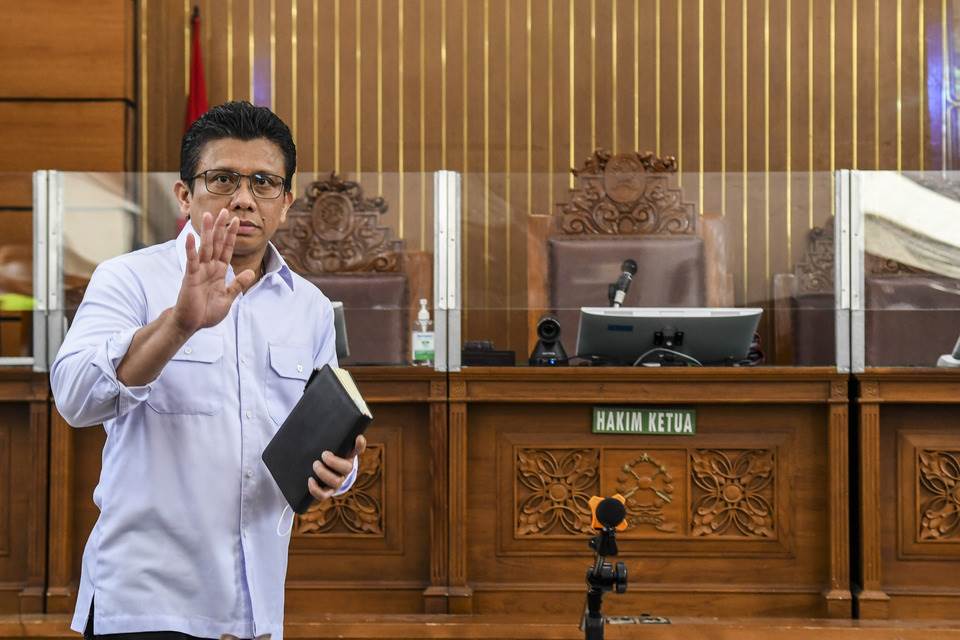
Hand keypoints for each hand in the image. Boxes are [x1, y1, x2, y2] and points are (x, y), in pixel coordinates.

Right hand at [171, 210, 255, 336]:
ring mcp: (199, 270)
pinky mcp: (190, 277)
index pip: (226, 249)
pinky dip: (191, 248)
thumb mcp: (228, 298)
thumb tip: (250, 272)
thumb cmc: (207, 312)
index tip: (236, 220)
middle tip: (224, 210)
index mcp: (219, 271)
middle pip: (216, 243)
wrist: (192, 324)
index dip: (231, 235)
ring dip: (206, 231)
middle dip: (220, 227)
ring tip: (208, 215)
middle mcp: (209, 267)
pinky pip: (191, 260)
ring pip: (204, 247)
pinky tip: (191, 235)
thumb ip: (237, 284)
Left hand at [308, 435, 366, 501]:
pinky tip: (309, 480)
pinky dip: (315, 489)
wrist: (322, 471)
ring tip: (315, 464)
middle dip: (334, 462)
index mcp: (348, 455)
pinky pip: (323, 495)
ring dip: (324, 473)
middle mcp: (346, 470)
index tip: (358, 437)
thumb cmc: (327, 454)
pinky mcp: (328, 492)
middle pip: (347, 469)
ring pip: (335, 482)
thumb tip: (333, 421)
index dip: (360, 445)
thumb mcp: (331, 445)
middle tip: (323, 454)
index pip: (358, 449)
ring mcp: (338, 482)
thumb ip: (333, 435)